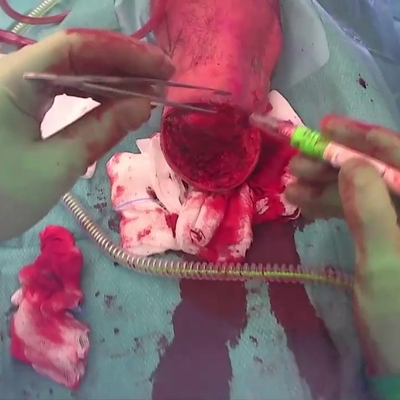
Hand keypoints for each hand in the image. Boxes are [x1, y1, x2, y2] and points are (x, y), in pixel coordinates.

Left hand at [0, 29, 174, 241]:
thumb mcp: (58, 166)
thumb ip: (103, 129)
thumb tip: (144, 104)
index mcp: (10, 81)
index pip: (75, 48)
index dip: (124, 53)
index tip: (162, 68)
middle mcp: (8, 72)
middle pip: (73, 53)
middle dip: (121, 63)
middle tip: (162, 78)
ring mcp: (10, 86)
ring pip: (67, 69)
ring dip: (109, 78)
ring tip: (146, 89)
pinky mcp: (14, 102)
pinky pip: (58, 87)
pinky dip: (90, 92)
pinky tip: (114, 99)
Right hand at [287, 115, 399, 374]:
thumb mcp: (384, 265)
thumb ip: (371, 211)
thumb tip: (352, 164)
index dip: (364, 138)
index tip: (326, 126)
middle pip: (380, 173)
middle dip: (336, 164)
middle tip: (296, 161)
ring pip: (365, 191)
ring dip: (327, 186)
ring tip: (290, 183)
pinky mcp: (389, 238)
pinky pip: (360, 212)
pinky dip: (332, 206)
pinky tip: (303, 203)